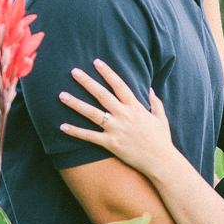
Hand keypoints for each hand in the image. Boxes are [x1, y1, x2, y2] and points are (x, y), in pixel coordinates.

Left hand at [58, 59, 175, 178]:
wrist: (161, 161)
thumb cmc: (162, 140)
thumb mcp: (160, 118)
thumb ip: (155, 102)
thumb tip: (150, 89)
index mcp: (135, 107)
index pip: (119, 85)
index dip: (107, 73)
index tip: (96, 62)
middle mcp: (124, 115)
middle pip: (102, 95)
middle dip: (87, 82)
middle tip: (73, 71)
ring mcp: (116, 129)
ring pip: (92, 113)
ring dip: (76, 103)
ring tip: (61, 95)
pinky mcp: (111, 143)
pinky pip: (90, 136)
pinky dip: (76, 131)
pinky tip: (62, 126)